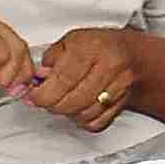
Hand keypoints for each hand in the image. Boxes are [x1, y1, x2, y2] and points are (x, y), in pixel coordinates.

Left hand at [27, 27, 143, 130]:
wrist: (131, 54)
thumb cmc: (99, 46)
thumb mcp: (71, 41)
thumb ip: (51, 59)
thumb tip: (38, 78)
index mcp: (93, 47)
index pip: (63, 80)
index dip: (43, 93)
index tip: (33, 96)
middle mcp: (109, 66)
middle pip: (74, 100)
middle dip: (53, 104)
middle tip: (44, 99)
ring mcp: (119, 86)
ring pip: (84, 114)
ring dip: (68, 113)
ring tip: (62, 101)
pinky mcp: (123, 103)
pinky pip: (97, 123)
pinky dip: (82, 120)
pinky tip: (78, 109)